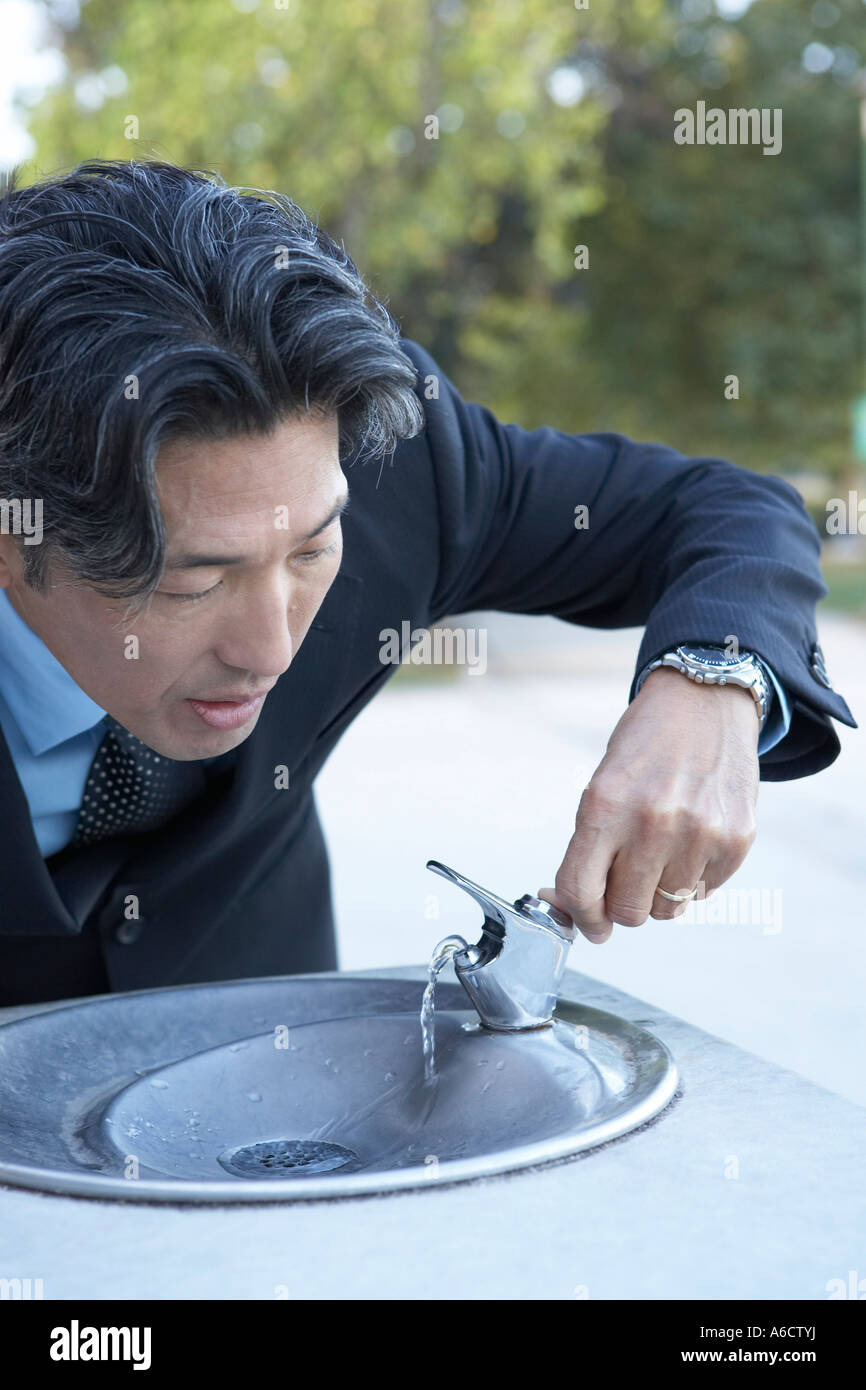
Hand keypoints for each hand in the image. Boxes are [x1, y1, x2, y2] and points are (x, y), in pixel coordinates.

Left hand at [538, 665, 760, 943]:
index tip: (591, 925)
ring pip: (668, 908)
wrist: (703, 701)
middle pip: (628, 911)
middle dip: (623, 905)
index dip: (581, 917)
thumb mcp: (602, 786)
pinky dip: (695, 878)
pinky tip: (692, 840)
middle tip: (628, 882)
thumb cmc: (645, 746)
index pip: (581, 890)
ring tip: (663, 851)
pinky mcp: (736, 838)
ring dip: (661, 892)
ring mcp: (699, 832)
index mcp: (605, 804)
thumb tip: (571, 907)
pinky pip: (706, 891)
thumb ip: (588, 848)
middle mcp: (652, 821)